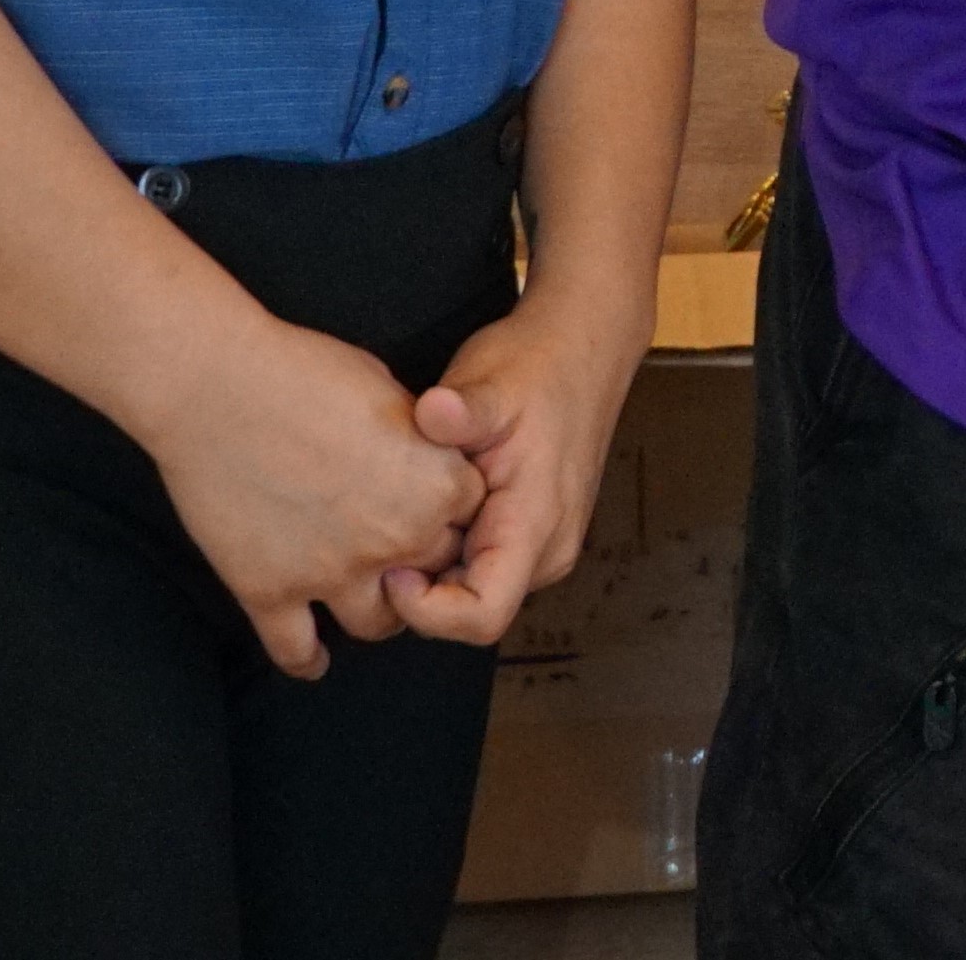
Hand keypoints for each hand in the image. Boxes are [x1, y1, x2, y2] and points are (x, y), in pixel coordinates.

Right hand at [135, 315, 490, 677]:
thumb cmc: (304, 373)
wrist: (215, 388)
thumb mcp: (392, 392)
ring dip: (378, 613)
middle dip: (423, 564)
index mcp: (438, 485)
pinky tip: (314, 661)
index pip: (473, 517)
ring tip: (370, 604)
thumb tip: (425, 460)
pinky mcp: (269, 591)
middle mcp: (397, 538)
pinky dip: (306, 660)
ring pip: (376, 624)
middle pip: (434, 574)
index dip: (450, 510)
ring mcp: (332, 572)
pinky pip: (296, 648)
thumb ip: (421, 443)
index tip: (431, 504)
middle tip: (405, 558)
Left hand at [388, 290, 650, 646]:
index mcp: (537, 525)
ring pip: (473, 592)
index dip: (426, 610)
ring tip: (404, 514)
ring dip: (433, 570)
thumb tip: (433, 411)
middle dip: (420, 590)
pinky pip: (480, 567)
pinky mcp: (531, 534)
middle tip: (384, 534)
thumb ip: (461, 411)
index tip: (393, 567)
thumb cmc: (537, 366)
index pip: (481, 618)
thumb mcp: (491, 384)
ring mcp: (543, 546)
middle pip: (471, 613)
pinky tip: (425, 507)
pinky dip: (446, 551)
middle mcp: (547, 550)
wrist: (582, 348)